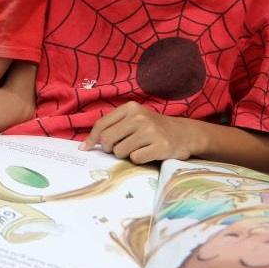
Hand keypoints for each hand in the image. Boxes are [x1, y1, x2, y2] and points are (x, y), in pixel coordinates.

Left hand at [78, 102, 202, 164]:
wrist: (184, 133)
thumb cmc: (153, 128)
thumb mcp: (134, 119)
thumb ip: (112, 127)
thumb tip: (84, 145)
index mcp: (131, 108)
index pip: (101, 124)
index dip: (91, 139)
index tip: (85, 148)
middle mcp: (140, 117)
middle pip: (107, 139)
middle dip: (109, 148)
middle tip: (118, 148)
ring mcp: (151, 131)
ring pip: (120, 151)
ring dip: (125, 154)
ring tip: (138, 148)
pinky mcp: (160, 146)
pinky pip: (135, 159)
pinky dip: (139, 159)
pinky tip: (148, 152)